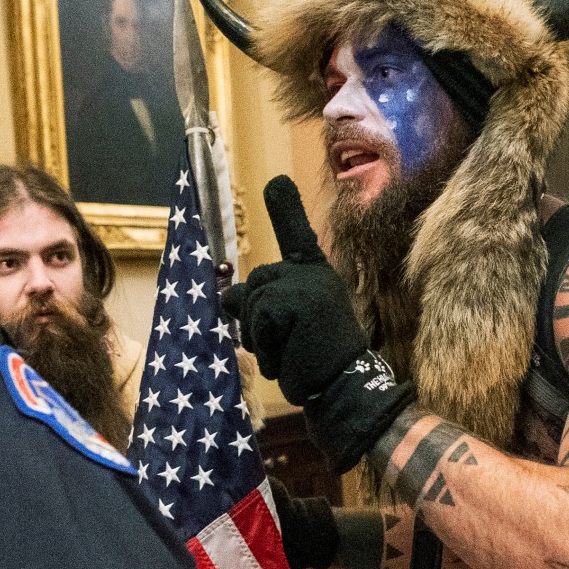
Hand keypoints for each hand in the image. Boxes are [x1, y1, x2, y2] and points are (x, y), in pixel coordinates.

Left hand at [225, 177, 412, 470]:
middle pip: (253, 286)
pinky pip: (257, 320)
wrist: (344, 386)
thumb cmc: (315, 361)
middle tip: (288, 345)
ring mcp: (306, 284)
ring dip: (260, 339)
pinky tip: (292, 356)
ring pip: (251, 305)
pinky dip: (267, 346)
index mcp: (315, 275)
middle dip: (255, 322)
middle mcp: (312, 273)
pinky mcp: (296, 301)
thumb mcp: (284, 327)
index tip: (274, 182)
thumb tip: (225, 297)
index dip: (285, 209)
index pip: (297, 237)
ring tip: (291, 351)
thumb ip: (259, 305)